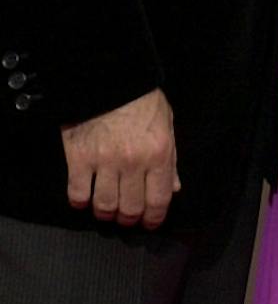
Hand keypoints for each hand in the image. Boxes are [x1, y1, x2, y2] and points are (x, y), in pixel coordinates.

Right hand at [60, 89, 178, 226]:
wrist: (109, 79)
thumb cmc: (142, 100)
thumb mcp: (167, 124)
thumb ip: (170, 159)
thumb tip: (173, 188)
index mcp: (159, 153)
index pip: (159, 198)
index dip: (154, 218)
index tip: (150, 224)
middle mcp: (133, 162)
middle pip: (131, 207)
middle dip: (130, 218)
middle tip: (127, 218)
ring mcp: (104, 162)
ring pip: (104, 205)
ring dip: (106, 214)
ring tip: (107, 211)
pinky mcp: (78, 158)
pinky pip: (77, 193)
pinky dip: (80, 202)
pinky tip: (84, 199)